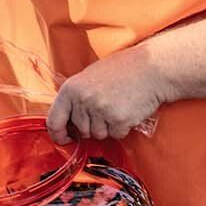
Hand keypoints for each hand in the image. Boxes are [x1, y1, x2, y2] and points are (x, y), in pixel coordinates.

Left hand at [47, 46, 174, 144]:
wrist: (150, 67)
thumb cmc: (121, 70)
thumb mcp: (89, 77)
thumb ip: (75, 97)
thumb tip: (67, 120)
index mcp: (71, 88)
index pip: (54, 120)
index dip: (58, 134)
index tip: (64, 138)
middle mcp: (83, 100)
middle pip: (81, 130)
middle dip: (93, 126)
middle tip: (106, 108)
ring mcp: (100, 110)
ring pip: (99, 135)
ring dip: (108, 127)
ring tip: (118, 106)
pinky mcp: (118, 119)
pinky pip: (116, 135)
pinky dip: (123, 127)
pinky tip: (128, 110)